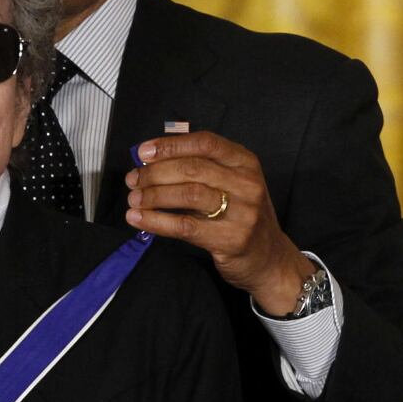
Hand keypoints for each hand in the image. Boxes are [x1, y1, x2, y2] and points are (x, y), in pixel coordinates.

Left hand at [125, 130, 314, 314]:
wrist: (268, 259)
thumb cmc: (241, 217)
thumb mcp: (231, 184)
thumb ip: (199, 168)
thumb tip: (152, 159)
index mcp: (245, 162)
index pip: (204, 143)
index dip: (170, 145)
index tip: (144, 152)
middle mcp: (247, 183)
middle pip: (192, 168)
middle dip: (155, 173)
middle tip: (133, 180)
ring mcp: (242, 212)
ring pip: (187, 194)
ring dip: (153, 195)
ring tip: (134, 199)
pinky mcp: (231, 239)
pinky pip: (185, 226)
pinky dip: (156, 221)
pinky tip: (139, 219)